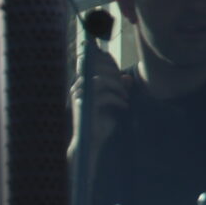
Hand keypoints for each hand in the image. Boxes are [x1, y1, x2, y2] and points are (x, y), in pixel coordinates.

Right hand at [78, 39, 130, 155]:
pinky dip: (117, 100)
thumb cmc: (101, 122)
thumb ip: (119, 89)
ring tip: (125, 96)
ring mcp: (79, 96)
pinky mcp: (84, 106)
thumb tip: (127, 78)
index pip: (93, 64)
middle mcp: (77, 87)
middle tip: (125, 85)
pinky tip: (124, 106)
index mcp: (82, 84)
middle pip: (97, 68)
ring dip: (116, 87)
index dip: (108, 62)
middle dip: (115, 74)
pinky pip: (103, 96)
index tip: (122, 71)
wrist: (91, 142)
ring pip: (100, 80)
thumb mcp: (113, 102)